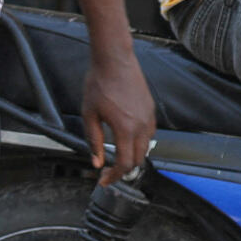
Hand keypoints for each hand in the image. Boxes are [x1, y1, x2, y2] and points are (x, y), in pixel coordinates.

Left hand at [81, 50, 155, 185]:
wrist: (114, 60)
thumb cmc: (99, 83)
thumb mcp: (89, 114)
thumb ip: (94, 140)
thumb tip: (97, 162)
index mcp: (125, 128)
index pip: (125, 163)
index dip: (114, 176)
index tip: (104, 180)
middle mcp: (141, 125)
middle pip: (138, 160)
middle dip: (124, 170)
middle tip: (109, 171)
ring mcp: (148, 117)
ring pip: (146, 148)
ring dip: (133, 156)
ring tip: (118, 155)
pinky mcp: (151, 110)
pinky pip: (149, 134)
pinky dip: (140, 143)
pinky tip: (127, 139)